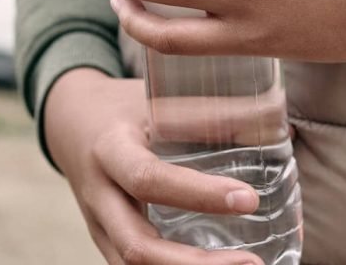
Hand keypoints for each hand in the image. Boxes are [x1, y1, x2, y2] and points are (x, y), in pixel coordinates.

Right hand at [45, 68, 265, 264]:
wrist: (70, 123)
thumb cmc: (123, 108)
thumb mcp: (155, 98)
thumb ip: (206, 113)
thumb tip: (275, 121)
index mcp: (110, 151)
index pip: (148, 179)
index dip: (197, 194)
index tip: (249, 199)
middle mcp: (99, 197)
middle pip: (137, 247)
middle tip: (252, 262)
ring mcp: (99, 227)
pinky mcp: (108, 243)